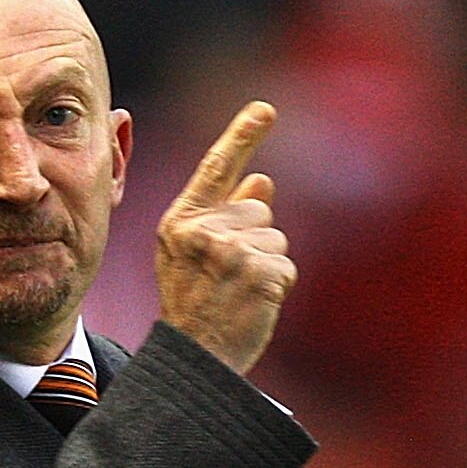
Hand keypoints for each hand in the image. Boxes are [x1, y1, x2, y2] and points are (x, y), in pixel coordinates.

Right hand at [155, 101, 293, 376]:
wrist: (193, 359)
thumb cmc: (195, 307)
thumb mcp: (196, 257)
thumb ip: (224, 216)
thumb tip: (262, 181)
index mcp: (180, 222)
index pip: (217, 168)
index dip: (242, 135)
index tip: (265, 108)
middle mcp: (202, 231)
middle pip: (257, 210)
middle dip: (256, 240)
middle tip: (228, 280)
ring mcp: (230, 251)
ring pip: (276, 239)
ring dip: (267, 267)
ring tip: (238, 295)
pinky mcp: (258, 272)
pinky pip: (287, 268)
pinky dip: (278, 289)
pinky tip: (253, 305)